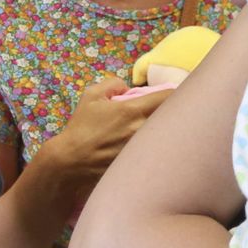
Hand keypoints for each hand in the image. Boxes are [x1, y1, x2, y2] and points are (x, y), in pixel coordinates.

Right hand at [42, 78, 171, 195]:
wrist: (72, 161)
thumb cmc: (81, 127)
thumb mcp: (91, 96)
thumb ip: (113, 83)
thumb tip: (128, 87)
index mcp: (132, 110)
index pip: (168, 97)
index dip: (176, 92)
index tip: (175, 93)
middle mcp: (142, 130)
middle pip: (174, 118)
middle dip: (175, 112)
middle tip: (174, 110)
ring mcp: (143, 149)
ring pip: (167, 136)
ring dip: (168, 130)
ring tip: (165, 128)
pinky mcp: (141, 164)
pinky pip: (157, 151)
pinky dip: (159, 146)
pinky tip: (154, 146)